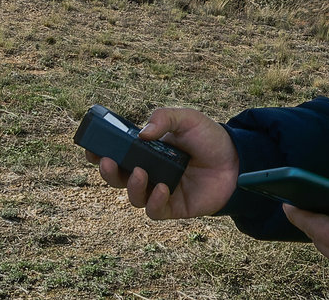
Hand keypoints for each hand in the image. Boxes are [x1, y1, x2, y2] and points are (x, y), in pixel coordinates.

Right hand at [84, 107, 239, 219]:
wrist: (238, 160)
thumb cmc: (210, 138)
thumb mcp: (187, 118)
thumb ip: (164, 118)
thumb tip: (141, 133)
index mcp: (147, 150)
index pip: (118, 154)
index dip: (100, 153)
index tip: (91, 148)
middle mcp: (150, 171)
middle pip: (118, 178)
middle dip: (108, 172)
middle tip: (107, 162)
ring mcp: (161, 190)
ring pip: (133, 197)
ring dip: (131, 186)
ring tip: (141, 173)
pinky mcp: (174, 207)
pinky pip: (155, 211)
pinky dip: (154, 201)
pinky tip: (161, 188)